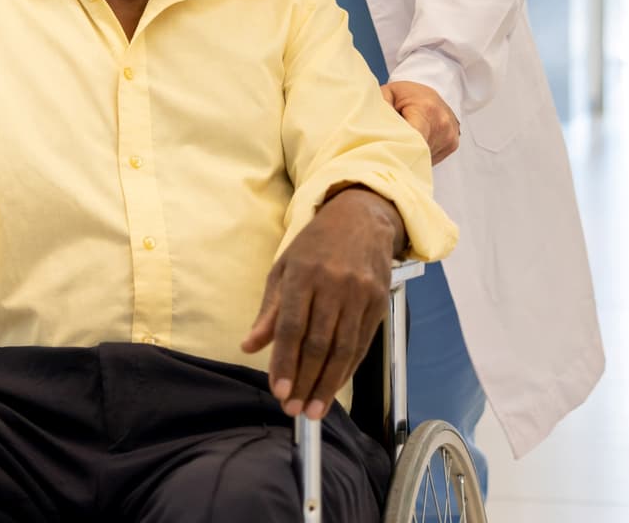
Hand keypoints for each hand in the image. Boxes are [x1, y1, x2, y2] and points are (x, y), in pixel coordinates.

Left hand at [241, 187, 403, 419]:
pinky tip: (334, 386)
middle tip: (293, 409)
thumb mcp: (285, 267)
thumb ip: (269, 311)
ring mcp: (360, 293)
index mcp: (303, 273)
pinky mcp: (379, 302)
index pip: (292, 327)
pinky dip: (347, 370)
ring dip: (327, 384)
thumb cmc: (316, 245)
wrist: (361, 218)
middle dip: (305, 381)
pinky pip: (362, 344)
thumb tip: (249, 346)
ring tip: (314, 410)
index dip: (285, 363)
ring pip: (343, 349)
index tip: (278, 392)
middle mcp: (334, 284)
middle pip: (319, 343)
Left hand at [382, 80, 459, 163]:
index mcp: (426, 109)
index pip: (413, 138)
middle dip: (401, 152)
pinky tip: (414, 142)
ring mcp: (450, 136)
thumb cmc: (406, 93)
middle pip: (417, 150)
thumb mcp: (389, 93)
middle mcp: (442, 124)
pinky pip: (432, 157)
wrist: (432, 88)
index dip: (398, 149)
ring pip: (425, 157)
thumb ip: (380, 108)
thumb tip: (370, 128)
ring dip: (411, 154)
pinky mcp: (452, 145)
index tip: (384, 154)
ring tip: (402, 142)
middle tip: (385, 151)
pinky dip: (420, 154)